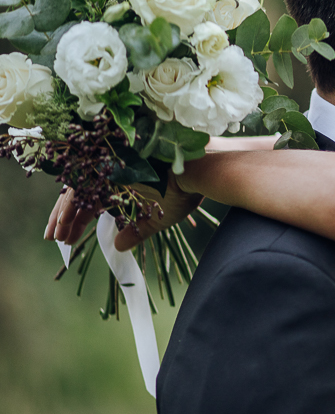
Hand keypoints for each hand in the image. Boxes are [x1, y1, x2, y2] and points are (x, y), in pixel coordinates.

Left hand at [44, 172, 203, 251]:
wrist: (201, 169)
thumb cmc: (186, 191)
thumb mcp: (157, 218)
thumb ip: (137, 231)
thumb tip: (119, 247)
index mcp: (123, 181)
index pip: (92, 200)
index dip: (78, 219)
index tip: (68, 238)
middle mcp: (112, 172)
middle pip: (77, 194)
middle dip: (63, 218)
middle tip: (54, 239)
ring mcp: (108, 167)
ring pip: (74, 192)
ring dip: (62, 216)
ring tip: (56, 238)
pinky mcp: (107, 167)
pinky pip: (80, 188)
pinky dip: (69, 209)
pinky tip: (64, 227)